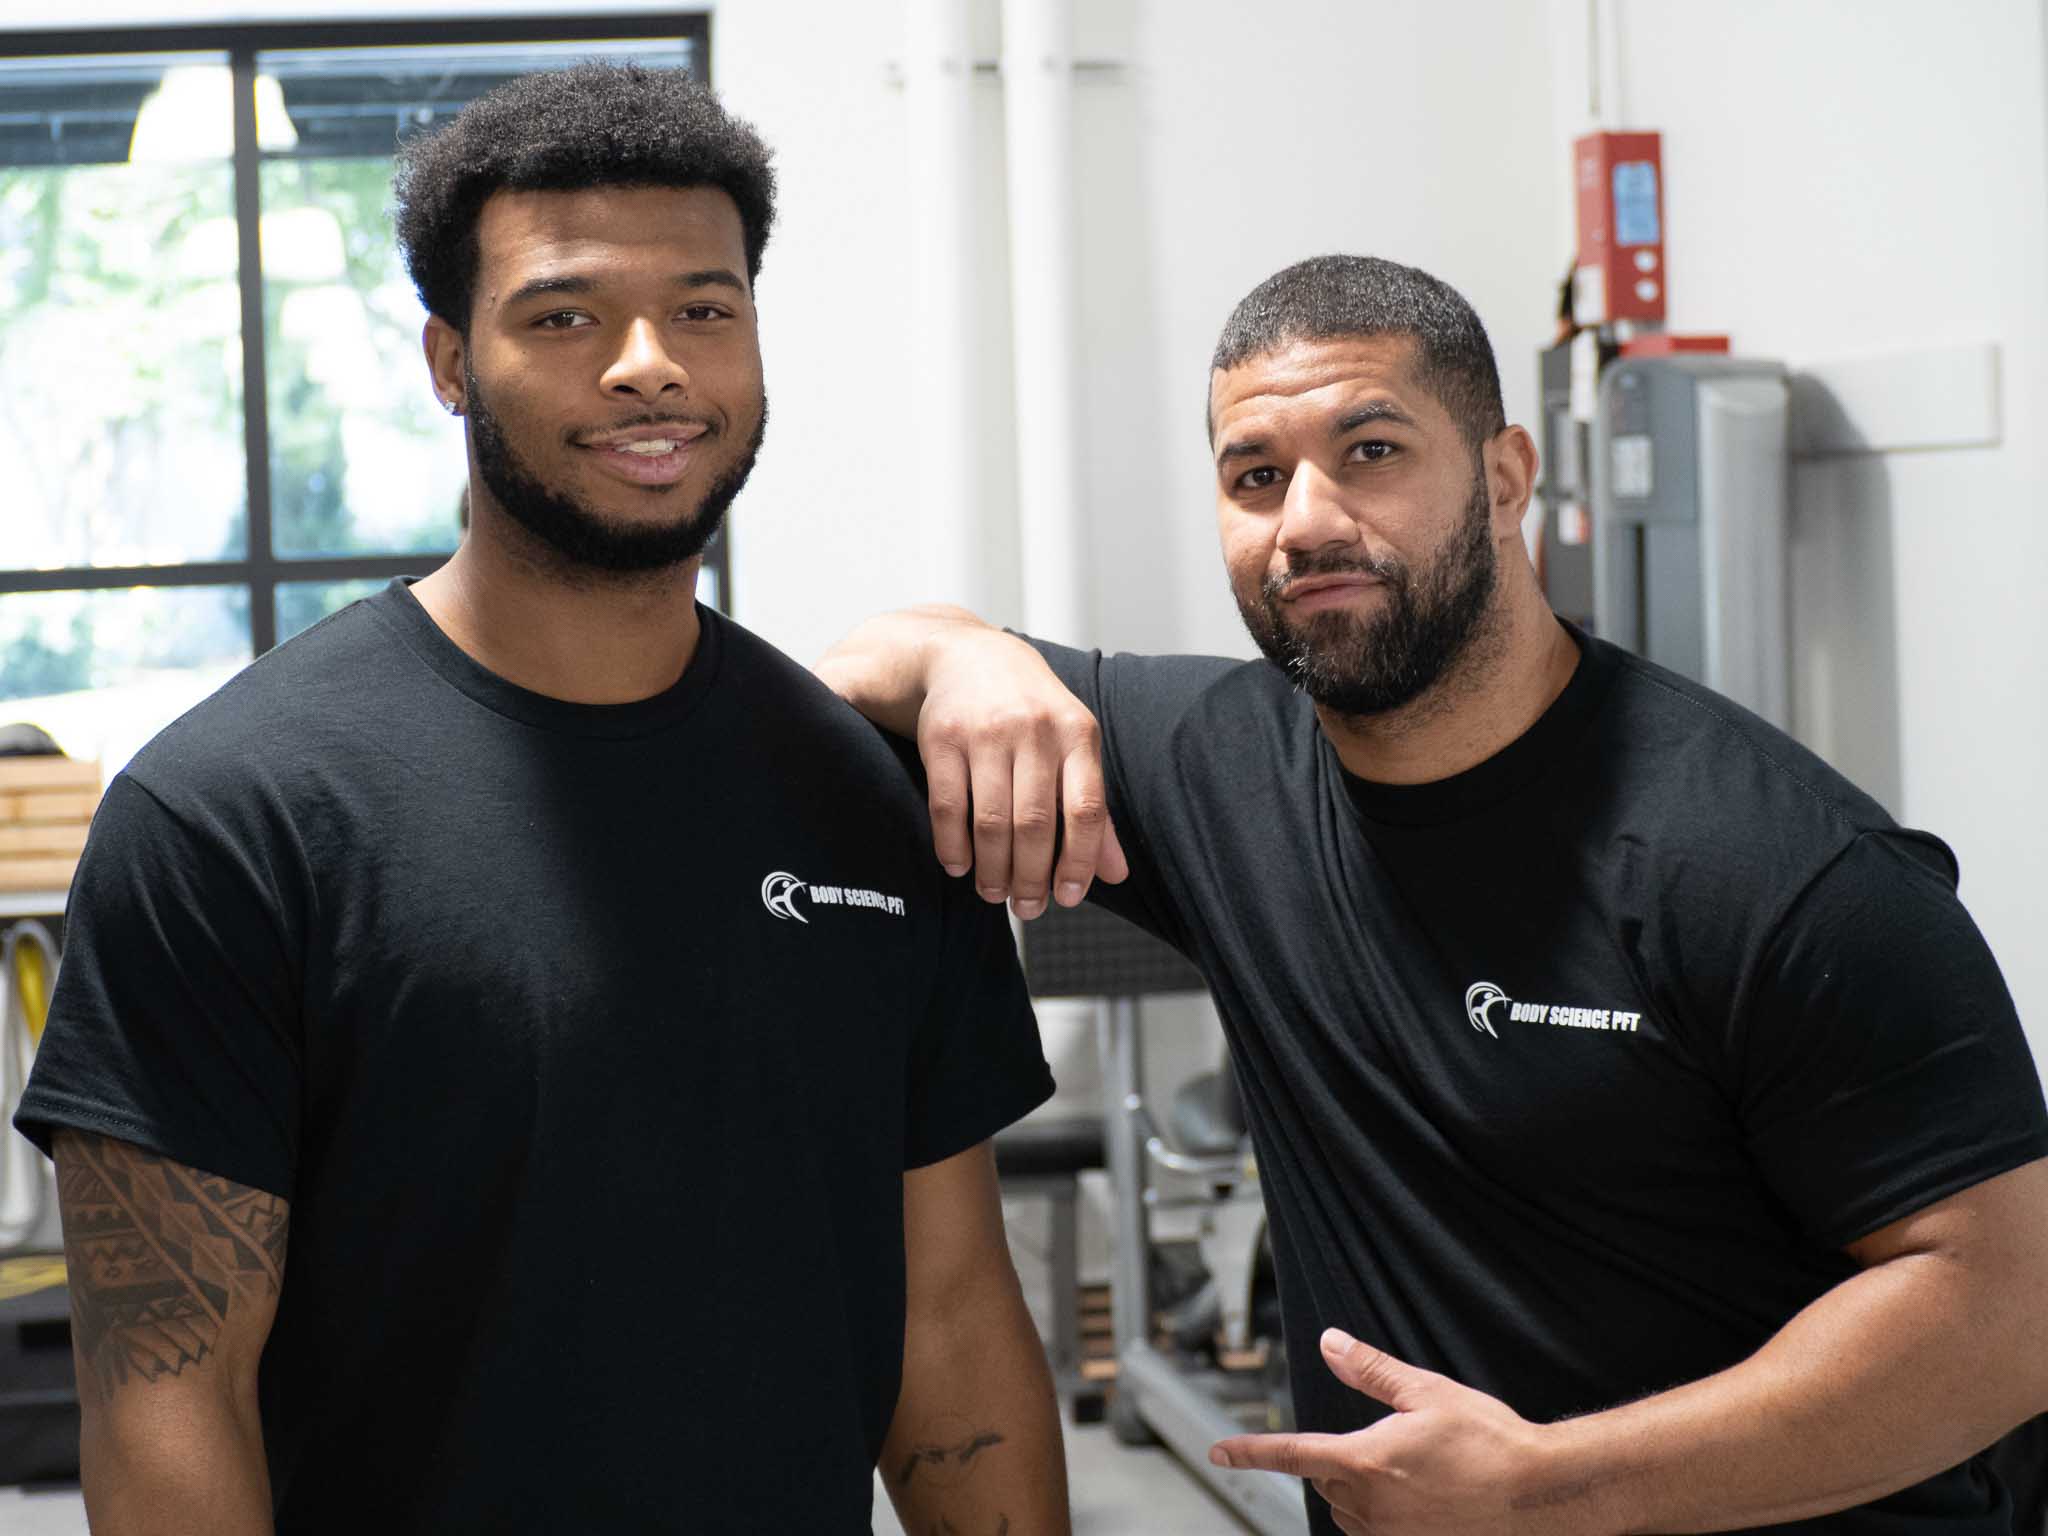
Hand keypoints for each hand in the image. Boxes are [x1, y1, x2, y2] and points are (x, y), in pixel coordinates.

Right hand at [916, 630, 1127, 918]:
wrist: (968, 655)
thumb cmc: (1032, 712)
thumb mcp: (1073, 747)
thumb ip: (1094, 811)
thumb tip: (1116, 875)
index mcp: (1077, 734)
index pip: (1086, 809)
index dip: (1079, 861)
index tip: (1068, 898)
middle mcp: (1034, 729)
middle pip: (1035, 822)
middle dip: (1031, 876)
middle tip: (1027, 909)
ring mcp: (985, 732)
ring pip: (991, 820)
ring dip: (993, 869)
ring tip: (994, 894)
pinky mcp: (942, 737)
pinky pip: (947, 806)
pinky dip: (953, 845)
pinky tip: (960, 867)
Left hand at [1211, 1329, 1579, 1535]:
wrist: (1540, 1496)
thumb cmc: (1490, 1441)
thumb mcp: (1427, 1393)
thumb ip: (1371, 1370)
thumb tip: (1331, 1343)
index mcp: (1366, 1461)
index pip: (1292, 1454)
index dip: (1250, 1452)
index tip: (1217, 1451)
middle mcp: (1371, 1505)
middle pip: (1325, 1481)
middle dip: (1337, 1460)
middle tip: (1383, 1442)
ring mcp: (1391, 1535)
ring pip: (1349, 1510)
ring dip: (1358, 1489)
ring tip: (1410, 1470)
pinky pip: (1377, 1532)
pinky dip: (1383, 1514)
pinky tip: (1419, 1498)